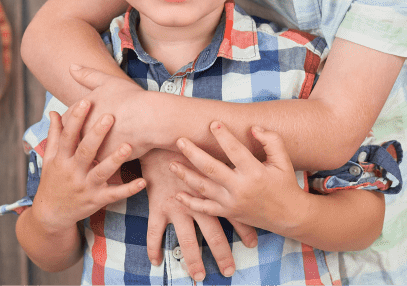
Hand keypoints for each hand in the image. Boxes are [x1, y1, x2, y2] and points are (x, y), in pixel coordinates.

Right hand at [30, 100, 145, 234]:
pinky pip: (114, 194)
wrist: (50, 215)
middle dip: (97, 134)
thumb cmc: (53, 180)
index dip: (76, 119)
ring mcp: (85, 187)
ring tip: (128, 146)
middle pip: (85, 151)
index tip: (86, 101)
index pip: (68, 136)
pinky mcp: (97, 200)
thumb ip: (54, 135)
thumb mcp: (49, 159)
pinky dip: (128, 189)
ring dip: (115, 160)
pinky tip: (143, 181)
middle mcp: (72, 172)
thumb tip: (53, 111)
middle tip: (110, 116)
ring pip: (101, 172)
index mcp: (61, 159)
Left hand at [65, 65, 153, 159]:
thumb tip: (71, 66)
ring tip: (91, 156)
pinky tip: (105, 165)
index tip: (74, 125)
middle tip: (81, 143)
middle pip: (70, 141)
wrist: (148, 118)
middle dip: (73, 143)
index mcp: (79, 113)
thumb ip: (87, 75)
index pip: (65, 121)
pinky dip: (100, 165)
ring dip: (85, 156)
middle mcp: (81, 132)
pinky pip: (97, 166)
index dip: (70, 124)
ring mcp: (91, 148)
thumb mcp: (107, 82)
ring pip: (83, 156)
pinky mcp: (103, 162)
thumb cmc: (130, 98)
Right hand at [139, 150, 257, 280]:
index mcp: (214, 188)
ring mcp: (177, 206)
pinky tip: (154, 262)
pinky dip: (153, 247)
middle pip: (213, 233)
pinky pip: (153, 231)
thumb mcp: (219, 147)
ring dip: (192, 258)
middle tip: (229, 271)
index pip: (233, 213)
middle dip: (222, 253)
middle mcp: (197, 202)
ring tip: (199, 275)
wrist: (162, 135)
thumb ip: (237, 156)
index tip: (253, 245)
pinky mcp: (158, 206)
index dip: (245, 229)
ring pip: (186, 239)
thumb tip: (253, 160)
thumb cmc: (193, 139)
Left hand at [172, 122, 306, 235]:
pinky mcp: (228, 213)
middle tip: (180, 140)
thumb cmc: (285, 184)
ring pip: (203, 188)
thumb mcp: (283, 160)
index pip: (235, 150)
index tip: (213, 123)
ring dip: (185, 175)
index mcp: (255, 172)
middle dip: (193, 153)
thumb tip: (253, 128)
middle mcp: (240, 188)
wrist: (288, 216)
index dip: (223, 136)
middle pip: (211, 168)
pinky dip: (190, 202)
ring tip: (171, 163)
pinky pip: (205, 208)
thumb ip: (271, 141)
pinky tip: (177, 193)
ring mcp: (231, 202)